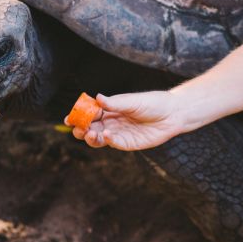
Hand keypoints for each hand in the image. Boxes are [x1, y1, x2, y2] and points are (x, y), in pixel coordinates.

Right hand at [69, 91, 183, 150]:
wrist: (173, 114)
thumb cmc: (154, 103)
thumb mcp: (133, 101)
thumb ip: (115, 103)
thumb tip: (96, 98)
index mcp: (111, 109)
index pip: (90, 114)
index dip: (78, 116)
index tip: (69, 118)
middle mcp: (112, 122)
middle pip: (90, 128)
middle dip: (80, 129)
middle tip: (76, 128)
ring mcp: (119, 133)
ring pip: (98, 139)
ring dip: (90, 137)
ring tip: (89, 134)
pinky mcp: (128, 143)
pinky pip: (113, 144)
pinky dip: (107, 140)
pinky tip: (106, 135)